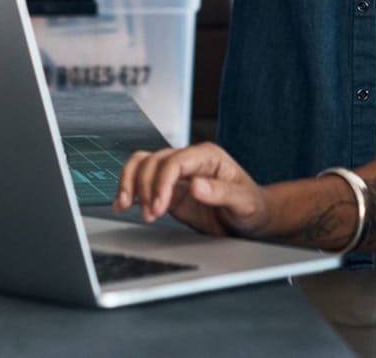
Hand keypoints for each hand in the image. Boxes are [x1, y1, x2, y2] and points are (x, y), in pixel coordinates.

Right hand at [114, 143, 270, 238]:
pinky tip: (123, 204)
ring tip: (126, 206)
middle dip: (146, 187)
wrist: (252, 219)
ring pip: (143, 165)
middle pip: (154, 161)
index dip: (162, 181)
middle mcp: (189, 160)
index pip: (175, 160)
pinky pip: (143, 182)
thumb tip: (196, 185)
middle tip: (150, 214)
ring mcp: (177, 175)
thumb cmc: (252, 206)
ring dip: (131, 183)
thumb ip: (221, 193)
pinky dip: (130, 189)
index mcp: (208, 156)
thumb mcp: (244, 202)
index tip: (158, 206)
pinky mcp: (169, 190)